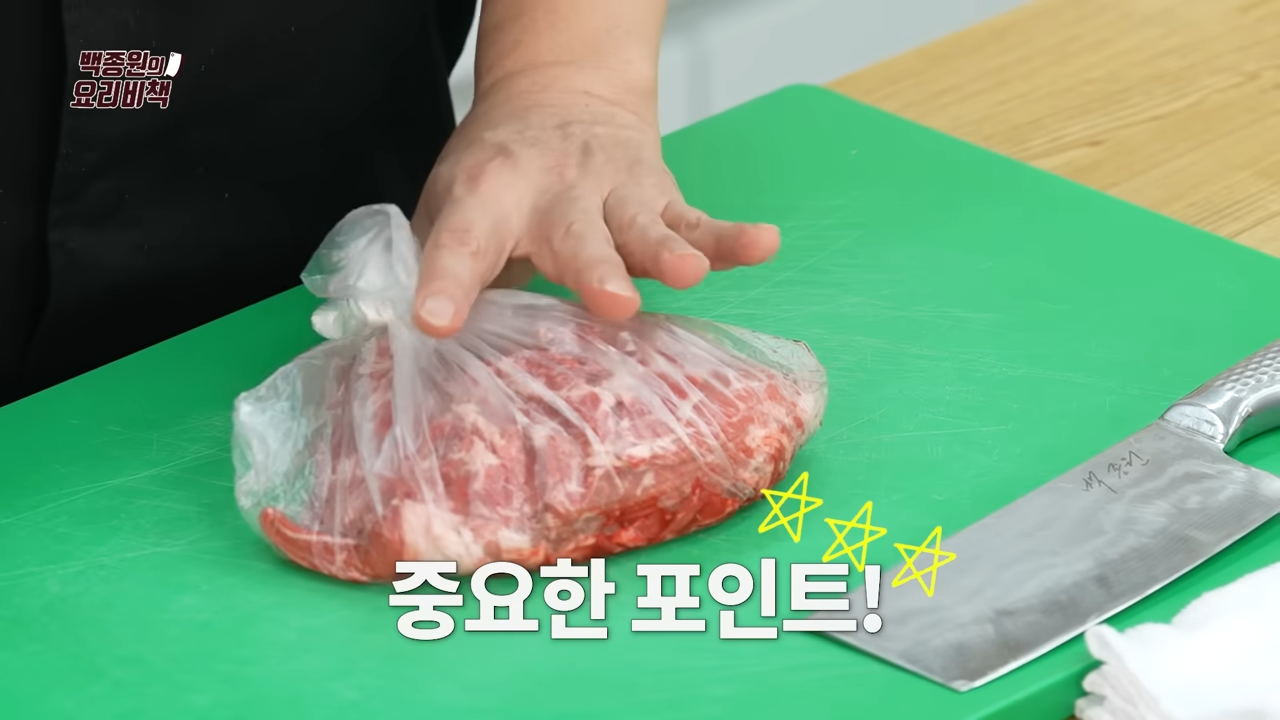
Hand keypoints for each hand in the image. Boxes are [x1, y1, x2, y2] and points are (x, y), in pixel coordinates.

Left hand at [408, 72, 780, 336]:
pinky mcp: (661, 198)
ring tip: (690, 274)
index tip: (436, 320)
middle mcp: (555, 192)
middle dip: (595, 269)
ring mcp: (615, 193)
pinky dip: (732, 237)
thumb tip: (416, 348)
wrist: (561, 94)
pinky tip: (764, 244)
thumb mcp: (447, 209)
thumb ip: (437, 269)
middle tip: (610, 302)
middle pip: (576, 235)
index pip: (460, 243)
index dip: (447, 282)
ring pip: (643, 226)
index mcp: (487, 198)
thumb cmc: (497, 176)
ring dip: (667, 252)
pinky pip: (700, 220)